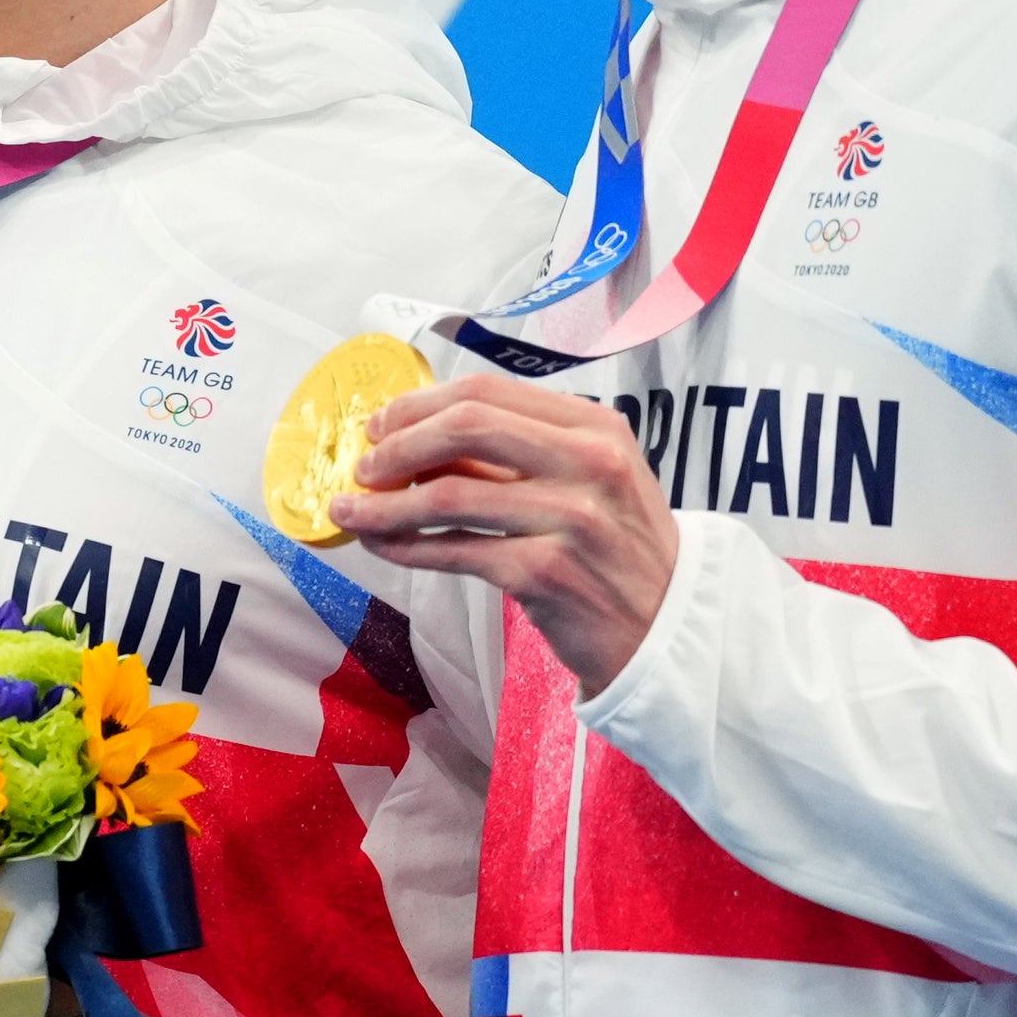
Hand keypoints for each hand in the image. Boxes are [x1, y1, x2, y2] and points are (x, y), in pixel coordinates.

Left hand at [326, 368, 678, 694]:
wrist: (666, 625)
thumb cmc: (616, 547)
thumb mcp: (588, 478)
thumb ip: (516, 452)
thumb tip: (415, 436)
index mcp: (594, 426)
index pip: (486, 392)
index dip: (418, 405)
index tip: (380, 425)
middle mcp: (588, 463)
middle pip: (464, 427)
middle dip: (396, 446)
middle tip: (362, 469)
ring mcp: (569, 518)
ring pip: (447, 495)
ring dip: (383, 504)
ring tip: (350, 512)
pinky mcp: (544, 573)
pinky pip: (451, 550)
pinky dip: (404, 546)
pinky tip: (381, 545)